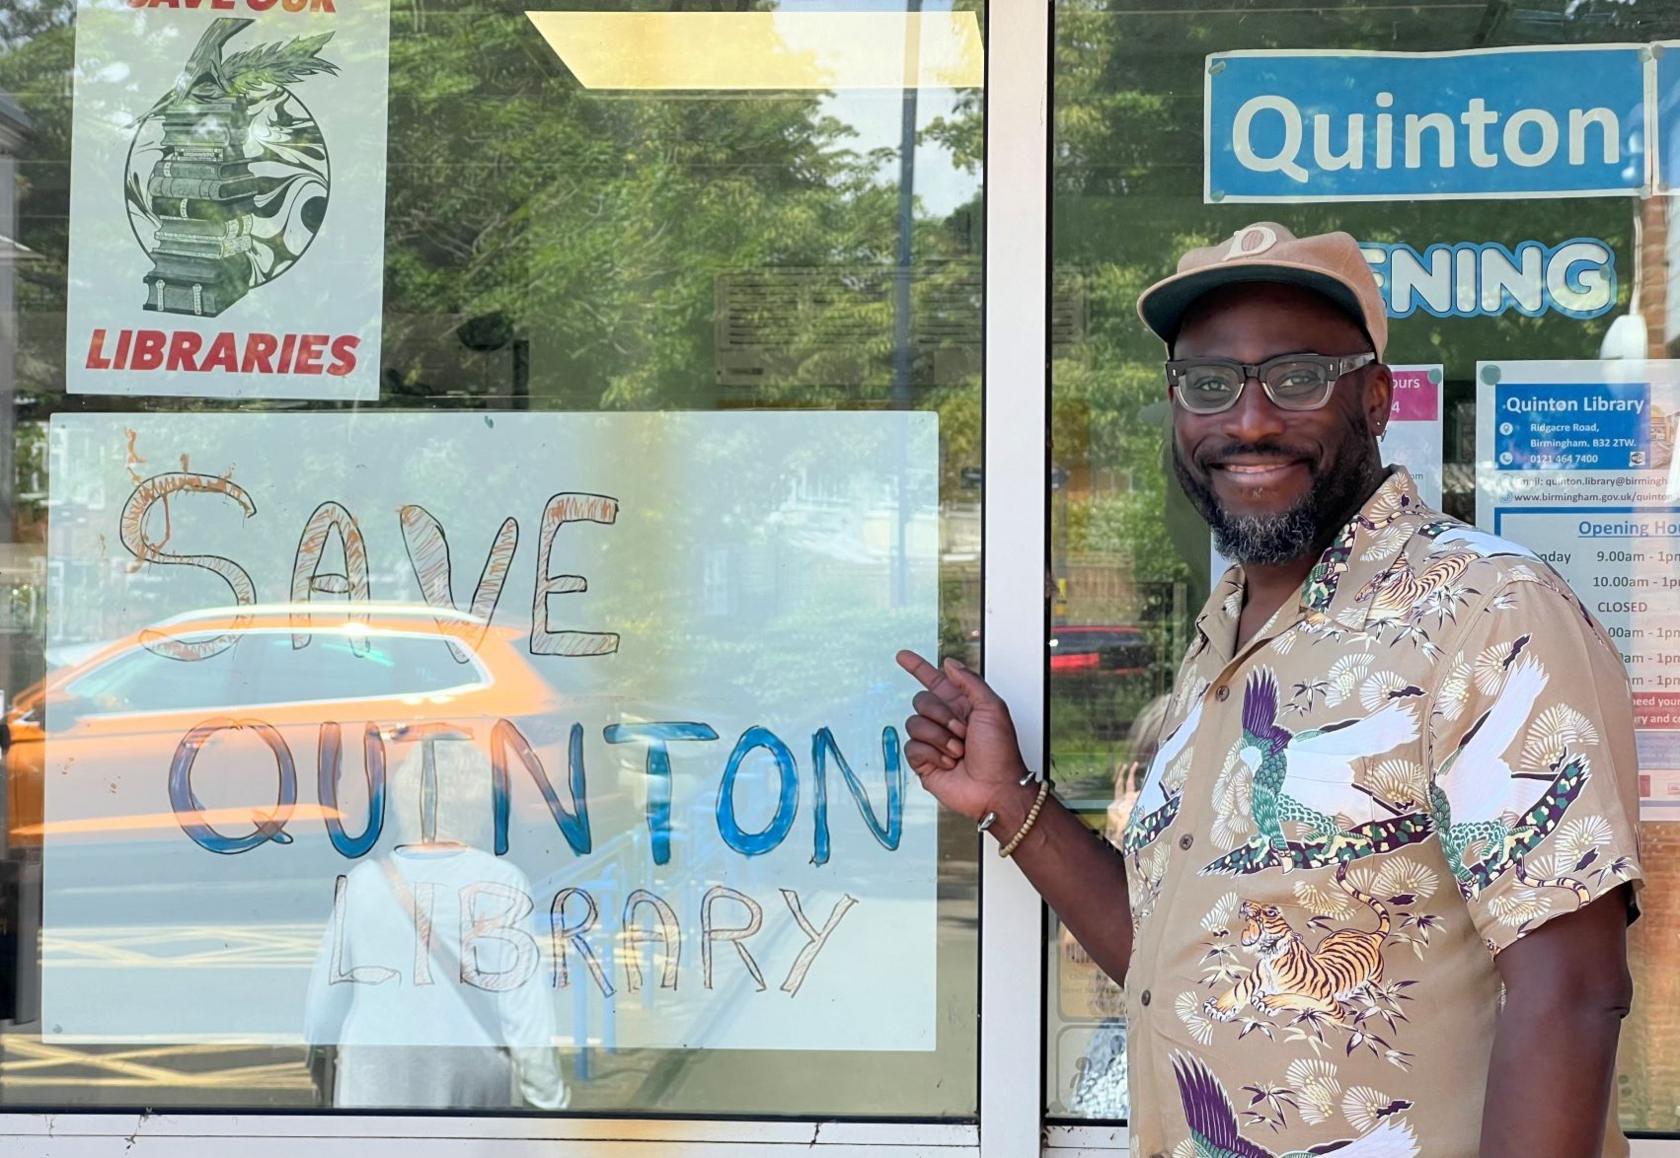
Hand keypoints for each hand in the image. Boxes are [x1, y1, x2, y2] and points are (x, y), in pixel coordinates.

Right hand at [896, 650, 1029, 822]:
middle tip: (963, 732)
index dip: (918, 667)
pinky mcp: (923, 762)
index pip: (934, 681)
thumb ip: (970, 682)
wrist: (996, 788)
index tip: (902, 656)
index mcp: (962, 706)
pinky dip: (933, 754)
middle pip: (921, 700)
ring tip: (959, 751)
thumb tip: (949, 663)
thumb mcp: (993, 708)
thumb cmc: (1001, 753)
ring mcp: (933, 742)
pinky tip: (949, 763)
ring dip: (940, 738)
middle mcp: (945, 722)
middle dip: (941, 715)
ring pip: (914, 724)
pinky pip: (912, 747)